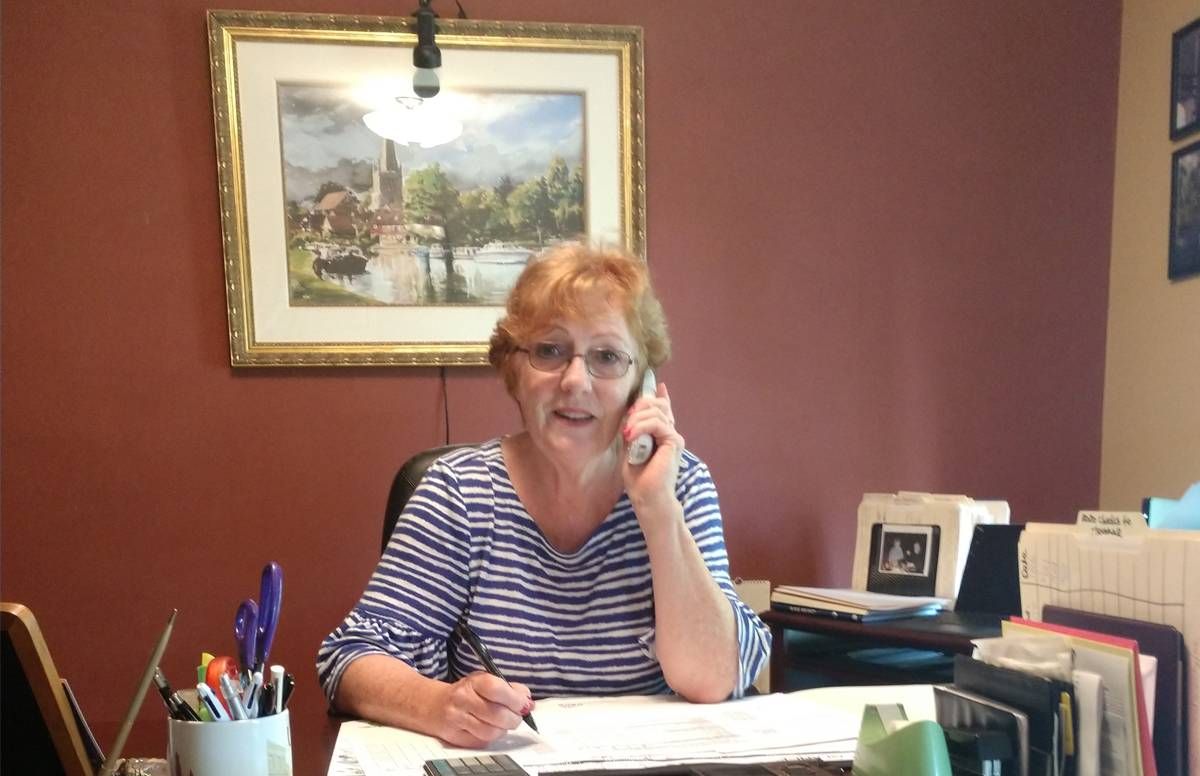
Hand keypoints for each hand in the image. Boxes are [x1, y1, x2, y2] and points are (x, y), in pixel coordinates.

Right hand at [433, 672, 533, 747]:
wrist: (435, 705)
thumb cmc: (467, 692)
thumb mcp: (485, 681)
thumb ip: (507, 689)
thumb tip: (528, 701)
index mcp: (473, 682)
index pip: (497, 689)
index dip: (515, 699)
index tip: (525, 704)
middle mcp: (462, 700)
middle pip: (497, 715)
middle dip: (514, 718)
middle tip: (517, 716)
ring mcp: (457, 719)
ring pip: (491, 732)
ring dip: (503, 729)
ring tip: (503, 723)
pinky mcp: (455, 737)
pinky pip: (481, 741)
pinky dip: (491, 737)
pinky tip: (490, 728)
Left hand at [622, 382, 684, 511]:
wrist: (648, 497)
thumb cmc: (639, 478)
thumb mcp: (631, 448)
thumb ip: (634, 430)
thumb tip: (632, 414)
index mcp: (661, 435)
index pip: (664, 410)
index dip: (660, 396)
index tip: (658, 384)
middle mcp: (669, 433)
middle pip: (658, 405)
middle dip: (640, 406)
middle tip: (628, 424)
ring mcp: (673, 437)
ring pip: (656, 412)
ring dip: (637, 419)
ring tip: (627, 434)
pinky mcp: (673, 442)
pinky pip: (657, 423)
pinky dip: (641, 427)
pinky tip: (631, 436)